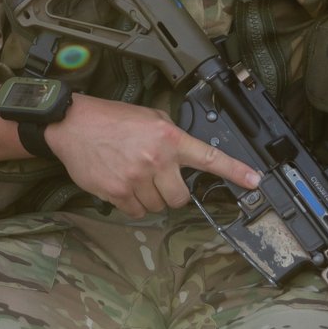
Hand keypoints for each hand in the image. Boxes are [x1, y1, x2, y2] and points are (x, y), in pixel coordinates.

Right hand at [47, 93, 260, 218]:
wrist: (73, 124)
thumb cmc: (111, 119)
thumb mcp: (150, 117)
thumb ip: (171, 136)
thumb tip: (185, 154)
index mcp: (169, 138)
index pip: (208, 158)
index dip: (234, 171)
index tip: (254, 181)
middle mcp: (156, 159)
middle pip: (180, 197)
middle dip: (173, 193)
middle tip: (159, 180)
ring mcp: (137, 178)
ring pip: (157, 206)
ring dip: (150, 197)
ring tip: (133, 176)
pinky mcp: (118, 192)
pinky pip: (137, 211)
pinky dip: (132, 203)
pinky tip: (122, 184)